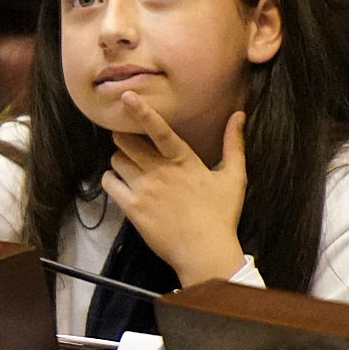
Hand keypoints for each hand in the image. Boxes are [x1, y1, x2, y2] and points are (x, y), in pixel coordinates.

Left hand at [101, 98, 249, 287]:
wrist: (205, 253)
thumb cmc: (222, 216)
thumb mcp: (234, 178)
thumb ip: (233, 144)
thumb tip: (239, 115)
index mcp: (184, 161)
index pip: (159, 130)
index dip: (142, 111)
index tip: (126, 96)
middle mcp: (160, 171)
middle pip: (126, 142)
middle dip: (124, 137)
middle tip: (130, 143)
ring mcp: (144, 189)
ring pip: (116, 160)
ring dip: (119, 159)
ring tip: (130, 166)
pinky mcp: (132, 208)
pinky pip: (110, 183)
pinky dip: (112, 179)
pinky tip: (121, 183)